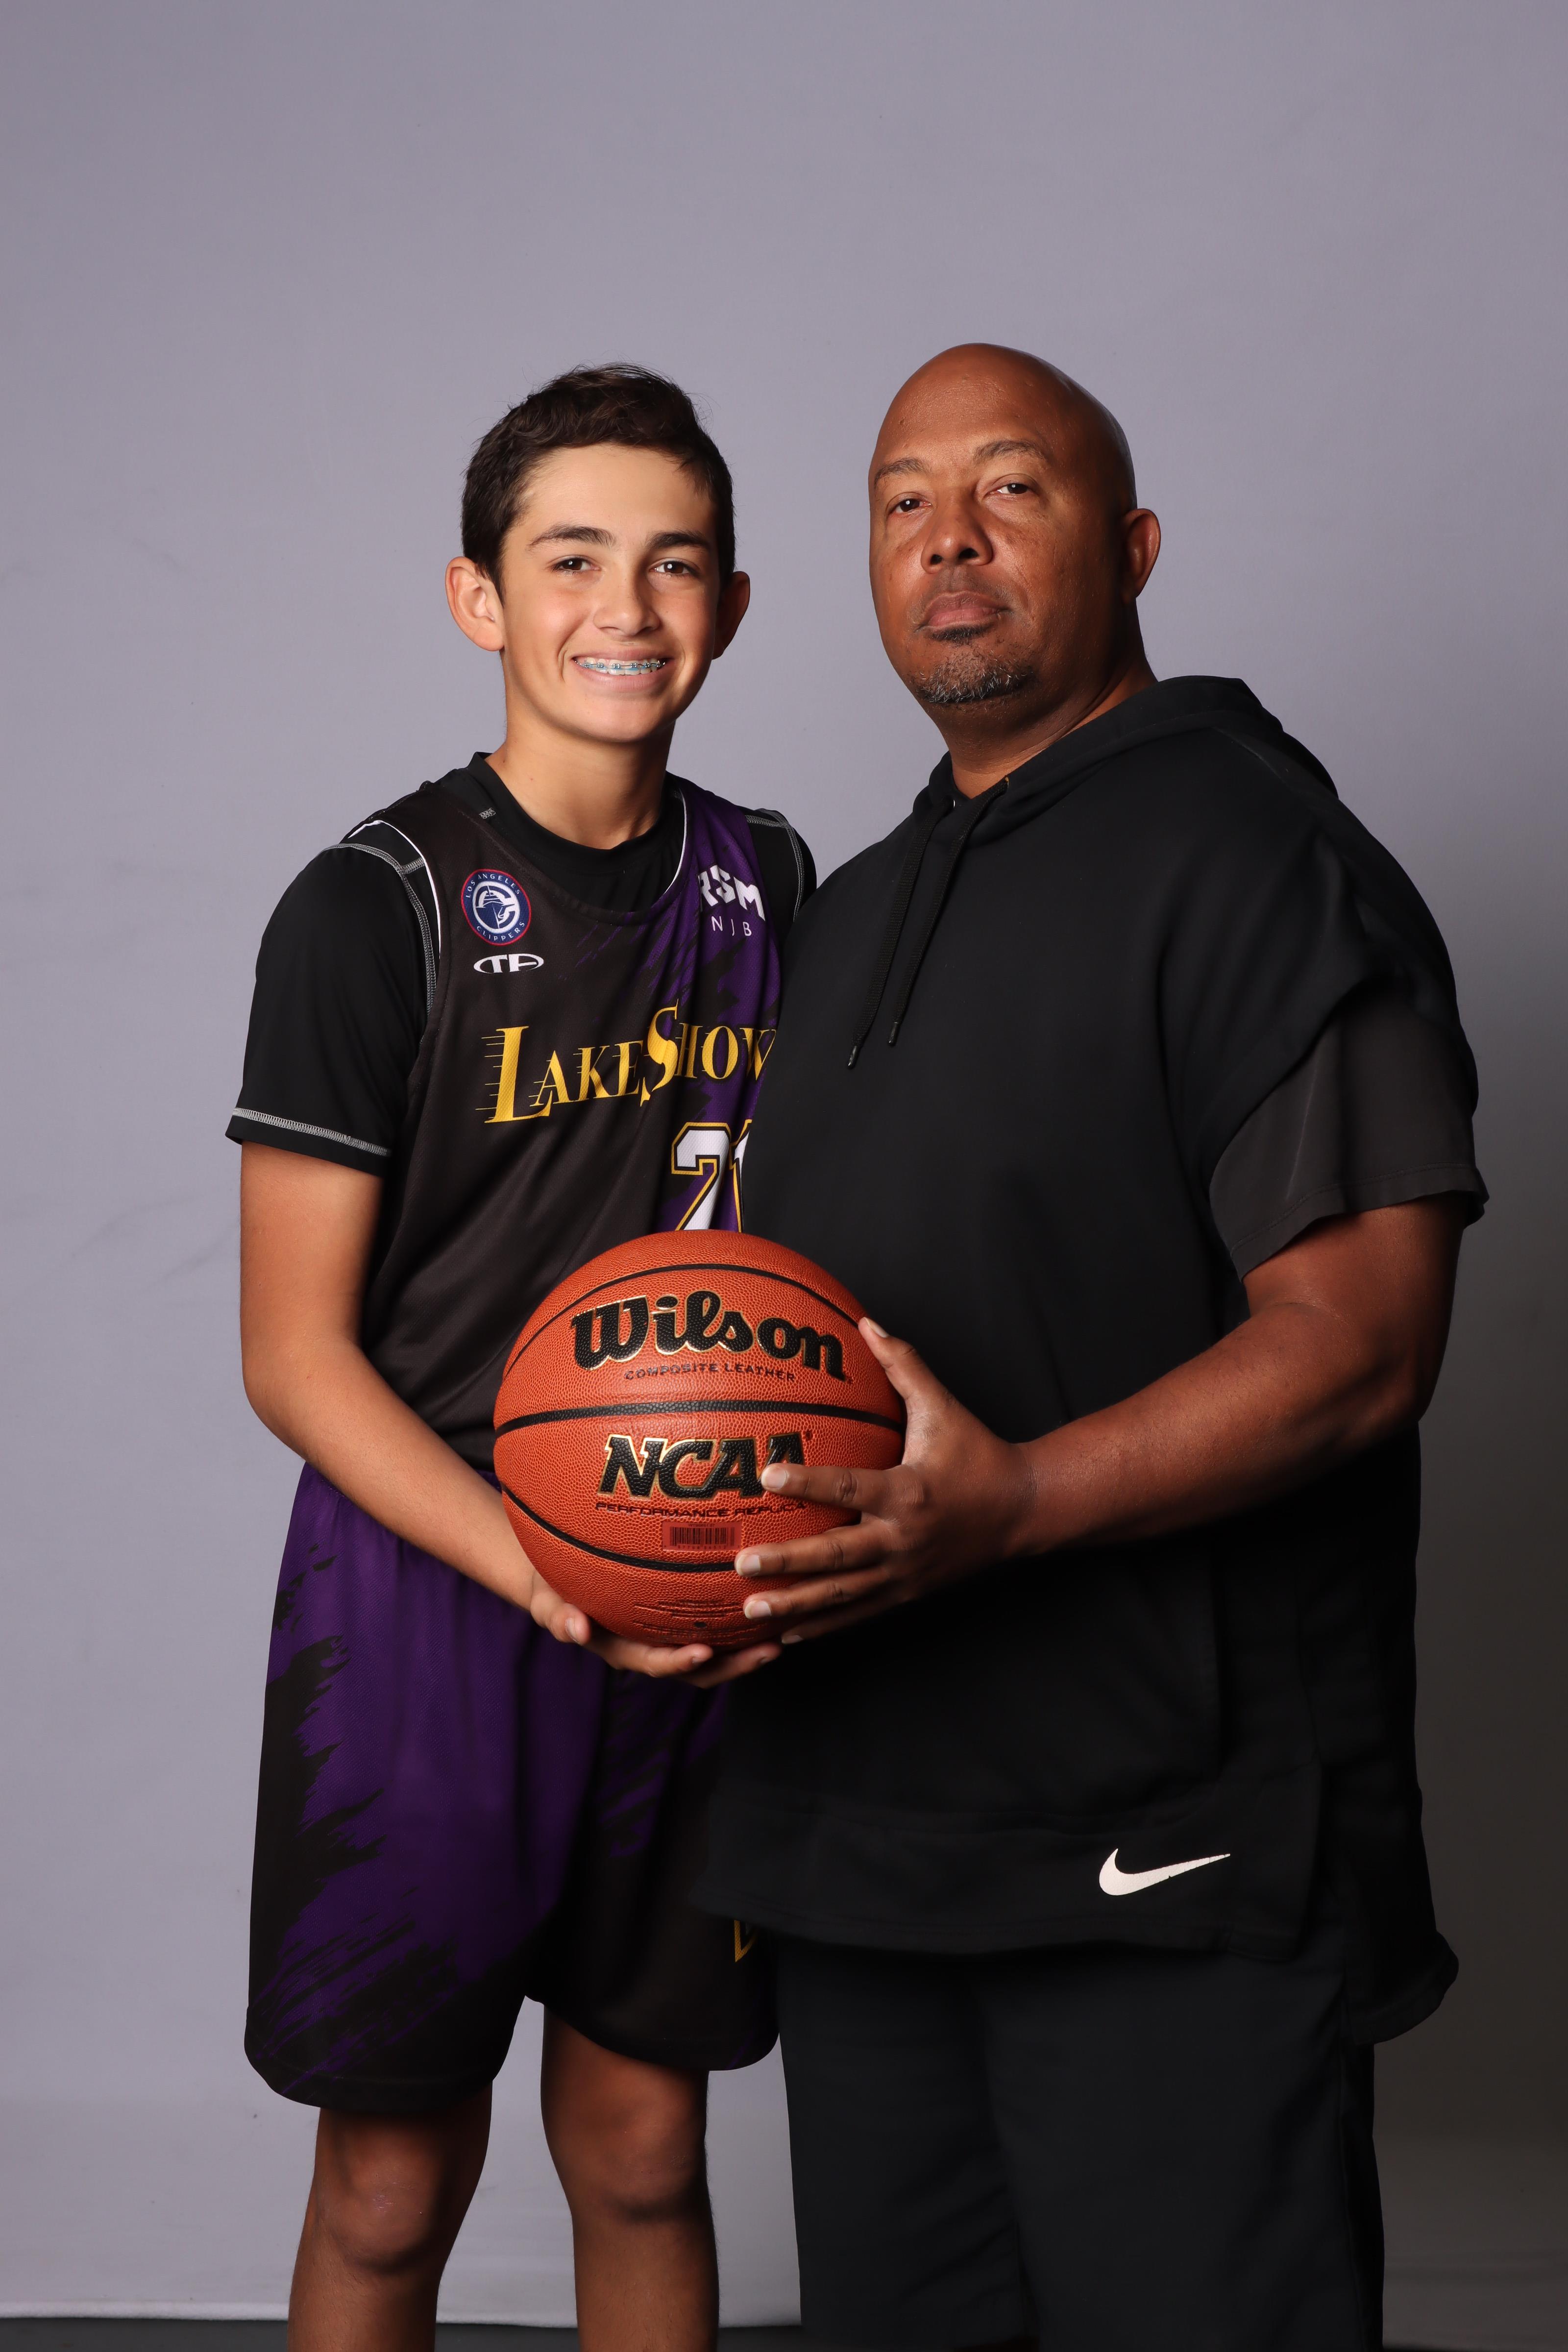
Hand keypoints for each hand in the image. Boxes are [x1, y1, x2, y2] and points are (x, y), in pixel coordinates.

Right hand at [526, 1566, 781, 1684]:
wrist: (556, 1580)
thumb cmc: (553, 1588)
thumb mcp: (547, 1601)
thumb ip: (559, 1615)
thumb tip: (575, 1630)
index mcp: (625, 1650)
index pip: (658, 1664)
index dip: (681, 1662)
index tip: (705, 1652)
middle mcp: (652, 1649)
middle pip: (701, 1668)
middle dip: (736, 1665)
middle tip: (770, 1649)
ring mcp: (667, 1636)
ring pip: (716, 1651)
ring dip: (747, 1648)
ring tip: (783, 1632)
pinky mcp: (678, 1618)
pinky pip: (712, 1622)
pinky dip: (737, 1618)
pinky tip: (767, 1593)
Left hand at [734, 1321, 1035, 1641]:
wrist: (1024, 1512)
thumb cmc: (978, 1454)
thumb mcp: (944, 1408)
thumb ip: (904, 1367)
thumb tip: (866, 1322)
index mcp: (909, 1492)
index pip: (850, 1486)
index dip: (808, 1481)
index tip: (766, 1475)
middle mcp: (903, 1540)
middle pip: (838, 1556)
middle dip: (789, 1563)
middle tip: (743, 1561)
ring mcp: (905, 1574)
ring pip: (843, 1597)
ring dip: (795, 1605)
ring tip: (749, 1609)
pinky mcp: (907, 1594)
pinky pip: (858, 1614)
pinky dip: (822, 1626)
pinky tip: (784, 1634)